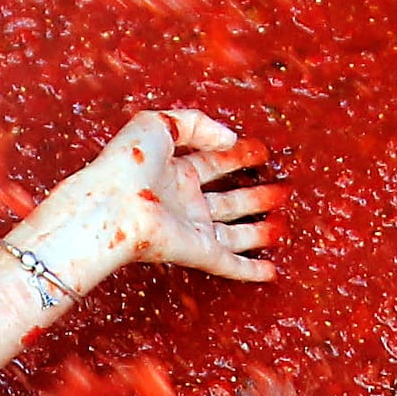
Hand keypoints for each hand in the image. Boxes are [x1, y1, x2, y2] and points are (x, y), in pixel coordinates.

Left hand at [74, 108, 278, 283]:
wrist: (113, 204)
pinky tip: (271, 271)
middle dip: (255, 196)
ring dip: (259, 232)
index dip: (238, 156)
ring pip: (234, 234)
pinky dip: (251, 270)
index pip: (213, 163)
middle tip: (282, 189)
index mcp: (173, 172)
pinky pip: (230, 265)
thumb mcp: (158, 124)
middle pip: (228, 201)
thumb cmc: (126, 163)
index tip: (263, 151)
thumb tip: (229, 139)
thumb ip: (196, 124)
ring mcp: (192, 230)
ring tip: (284, 225)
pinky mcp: (198, 252)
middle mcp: (184, 203)